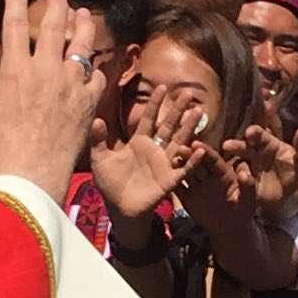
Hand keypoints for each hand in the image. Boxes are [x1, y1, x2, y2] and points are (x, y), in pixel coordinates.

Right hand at [0, 0, 105, 203]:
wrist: (32, 174)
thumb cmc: (3, 145)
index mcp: (17, 70)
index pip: (16, 27)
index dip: (15, 5)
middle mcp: (46, 70)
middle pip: (54, 28)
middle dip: (56, 6)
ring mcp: (71, 84)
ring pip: (82, 46)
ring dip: (84, 27)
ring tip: (85, 14)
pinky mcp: (89, 102)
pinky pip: (97, 77)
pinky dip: (97, 68)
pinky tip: (96, 63)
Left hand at [90, 94, 203, 224]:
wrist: (120, 210)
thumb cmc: (110, 184)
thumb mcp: (101, 160)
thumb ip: (99, 140)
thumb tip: (95, 119)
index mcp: (139, 143)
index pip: (148, 119)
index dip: (155, 104)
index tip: (163, 87)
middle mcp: (154, 150)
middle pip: (168, 126)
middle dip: (177, 110)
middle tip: (188, 93)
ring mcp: (164, 164)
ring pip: (180, 142)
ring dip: (189, 128)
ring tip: (198, 112)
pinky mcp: (170, 180)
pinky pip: (184, 168)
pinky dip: (193, 160)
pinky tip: (201, 149)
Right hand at [174, 142, 255, 233]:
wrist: (230, 229)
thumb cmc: (243, 211)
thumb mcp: (249, 200)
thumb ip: (248, 186)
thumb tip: (245, 172)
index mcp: (223, 173)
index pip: (213, 160)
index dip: (205, 152)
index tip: (196, 144)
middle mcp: (208, 176)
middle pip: (197, 163)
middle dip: (188, 154)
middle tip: (179, 147)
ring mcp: (196, 186)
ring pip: (186, 173)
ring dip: (178, 166)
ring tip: (169, 159)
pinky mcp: (187, 198)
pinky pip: (179, 189)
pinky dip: (172, 183)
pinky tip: (164, 177)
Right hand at [222, 124, 297, 213]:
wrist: (287, 195)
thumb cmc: (293, 174)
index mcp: (268, 144)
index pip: (259, 134)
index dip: (253, 132)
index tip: (249, 133)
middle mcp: (254, 153)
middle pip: (243, 147)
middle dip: (236, 146)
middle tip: (227, 146)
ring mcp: (247, 168)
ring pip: (238, 164)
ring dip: (236, 168)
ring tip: (238, 173)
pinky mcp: (244, 183)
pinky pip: (240, 182)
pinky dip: (240, 182)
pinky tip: (242, 182)